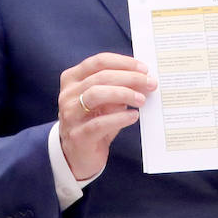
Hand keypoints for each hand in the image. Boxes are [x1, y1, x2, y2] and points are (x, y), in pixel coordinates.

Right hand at [58, 53, 155, 180]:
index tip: (143, 68)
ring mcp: (70, 115)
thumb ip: (118, 88)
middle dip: (129, 78)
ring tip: (141, 100)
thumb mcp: (104, 102)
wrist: (78, 155)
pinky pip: (100, 123)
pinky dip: (120, 118)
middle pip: (100, 77)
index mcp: (72, 80)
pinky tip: (133, 116)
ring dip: (123, 94)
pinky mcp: (78, 135)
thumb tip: (143, 79)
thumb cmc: (94, 122)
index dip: (123, 63)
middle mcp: (68, 95)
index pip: (98, 62)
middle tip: (150, 83)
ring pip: (96, 94)